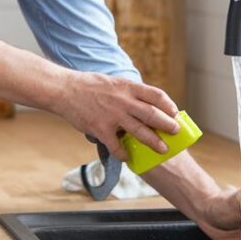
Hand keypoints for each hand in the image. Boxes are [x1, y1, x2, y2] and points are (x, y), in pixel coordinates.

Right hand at [53, 72, 179, 160]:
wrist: (65, 90)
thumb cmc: (89, 86)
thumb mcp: (113, 83)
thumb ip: (129, 93)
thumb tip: (145, 103)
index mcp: (127, 87)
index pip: (155, 95)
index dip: (168, 104)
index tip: (174, 112)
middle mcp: (123, 101)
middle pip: (152, 114)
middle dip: (167, 125)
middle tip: (175, 131)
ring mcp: (112, 116)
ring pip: (140, 131)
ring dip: (154, 141)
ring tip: (163, 149)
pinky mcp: (101, 129)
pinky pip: (117, 145)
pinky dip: (124, 153)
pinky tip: (128, 157)